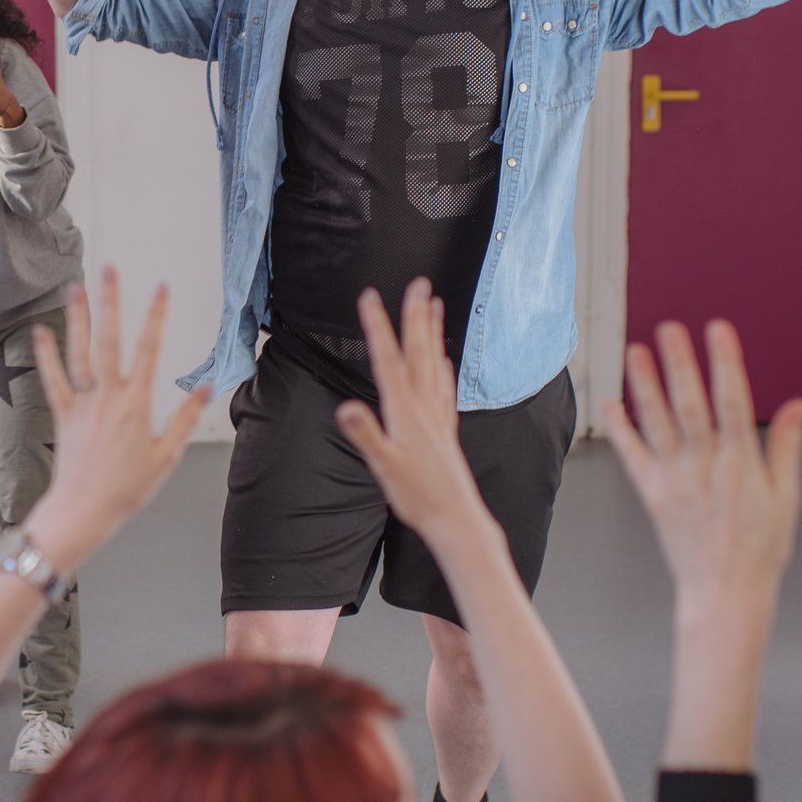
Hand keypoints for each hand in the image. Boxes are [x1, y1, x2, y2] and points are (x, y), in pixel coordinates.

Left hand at [22, 269, 212, 573]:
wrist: (84, 511)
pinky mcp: (63, 416)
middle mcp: (108, 397)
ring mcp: (83, 404)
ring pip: (80, 352)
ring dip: (78, 318)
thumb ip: (185, 419)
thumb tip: (206, 389)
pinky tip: (40, 331)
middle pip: (110, 340)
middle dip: (111, 302)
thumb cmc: (127, 489)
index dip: (157, 316)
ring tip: (76, 287)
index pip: (150, 349)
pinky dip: (45, 356)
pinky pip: (52, 380)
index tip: (162, 288)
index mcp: (137, 404)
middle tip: (109, 269)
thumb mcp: (166, 456)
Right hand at [333, 281, 498, 552]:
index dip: (378, 327)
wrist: (456, 518)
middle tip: (420, 283)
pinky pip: (444, 386)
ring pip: (434, 363)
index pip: (387, 359)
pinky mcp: (445, 428)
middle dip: (416, 316)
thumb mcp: (384, 466)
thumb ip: (366, 434)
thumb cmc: (418, 496)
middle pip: (418, 352)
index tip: (370, 297)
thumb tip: (346, 406)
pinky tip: (444, 358)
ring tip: (435, 306)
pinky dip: (443, 365)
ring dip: (432, 332)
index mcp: (405, 410)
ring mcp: (438, 415)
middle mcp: (424, 406)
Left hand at [603, 321, 801, 627]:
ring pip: (658, 424)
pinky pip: (633, 458)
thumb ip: (787, 447)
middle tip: (669, 328)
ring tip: (635, 352)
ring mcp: (676, 481)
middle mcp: (705, 468)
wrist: (725, 595)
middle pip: (691, 404)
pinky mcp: (654, 497)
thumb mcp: (786, 497)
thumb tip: (799, 406)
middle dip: (680, 363)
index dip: (725, 363)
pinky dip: (621, 431)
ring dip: (645, 386)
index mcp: (742, 465)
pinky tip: (611, 404)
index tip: (718, 331)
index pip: (734, 401)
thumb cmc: (760, 551)